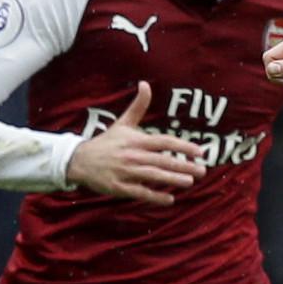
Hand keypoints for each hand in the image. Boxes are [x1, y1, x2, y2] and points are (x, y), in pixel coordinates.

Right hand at [64, 81, 206, 204]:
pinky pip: (140, 192)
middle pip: (162, 160)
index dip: (182, 146)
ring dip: (172, 179)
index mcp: (136, 140)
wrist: (79, 160)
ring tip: (190, 182)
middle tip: (202, 170)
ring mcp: (125, 172)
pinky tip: (169, 199)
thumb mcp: (122, 123)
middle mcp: (132, 155)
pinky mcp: (119, 187)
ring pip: (153, 176)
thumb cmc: (106, 142)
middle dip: (183, 165)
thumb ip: (138, 106)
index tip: (200, 151)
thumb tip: (145, 83)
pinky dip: (154, 197)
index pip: (164, 142)